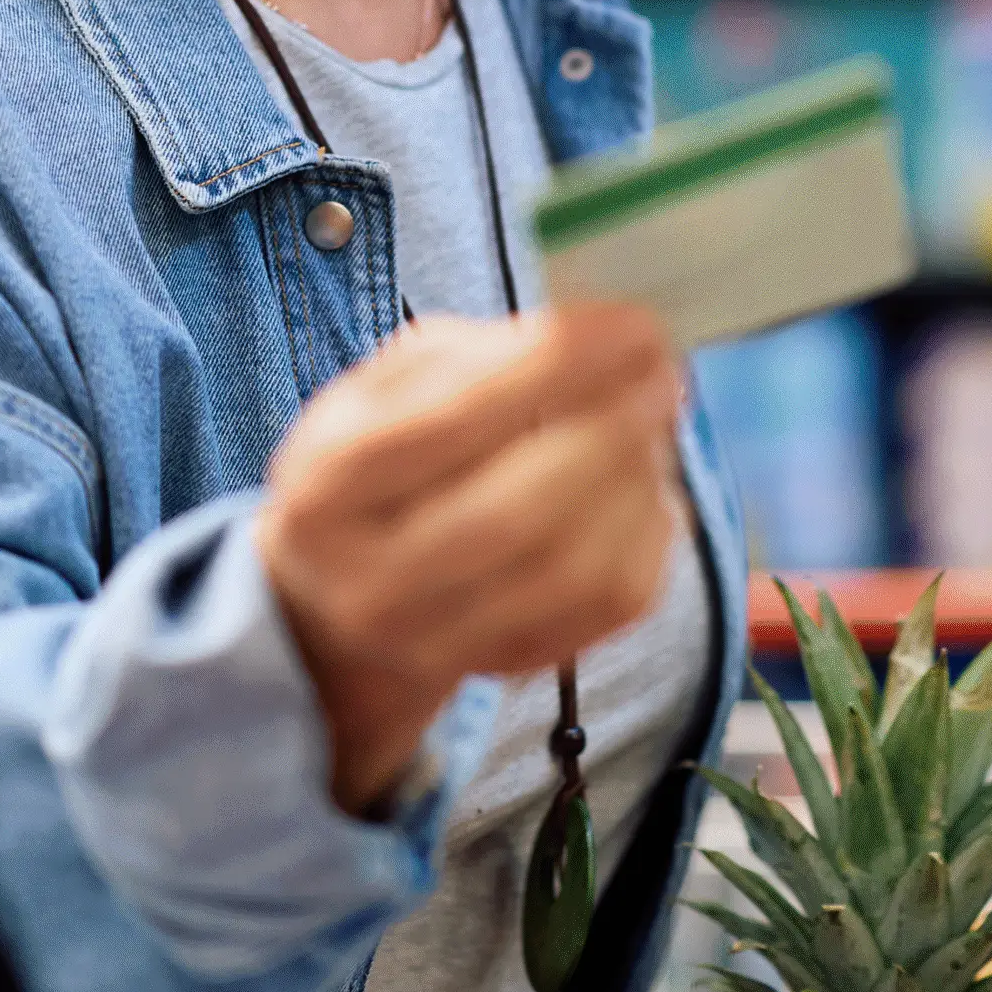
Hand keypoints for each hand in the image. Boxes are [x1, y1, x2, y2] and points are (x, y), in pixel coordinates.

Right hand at [258, 302, 681, 814]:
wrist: (346, 592)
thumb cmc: (388, 460)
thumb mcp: (391, 385)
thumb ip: (478, 356)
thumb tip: (595, 344)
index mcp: (328, 485)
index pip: (449, 422)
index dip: (554, 367)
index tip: (631, 325)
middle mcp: (372, 581)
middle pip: (515, 513)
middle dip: (611, 430)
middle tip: (663, 373)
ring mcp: (439, 642)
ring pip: (573, 569)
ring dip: (638, 480)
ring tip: (655, 422)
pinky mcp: (510, 666)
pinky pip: (612, 604)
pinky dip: (651, 533)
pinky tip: (649, 485)